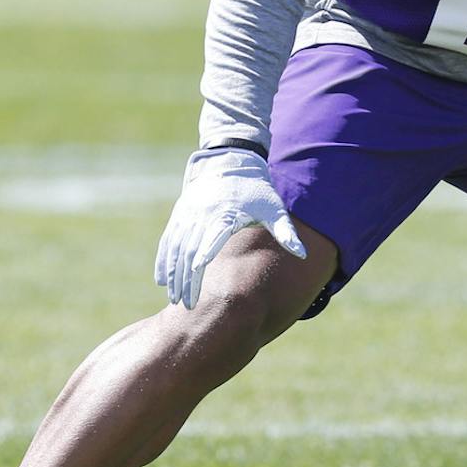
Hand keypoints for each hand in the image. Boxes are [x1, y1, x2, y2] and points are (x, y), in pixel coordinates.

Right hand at [153, 147, 305, 309]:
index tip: (197, 276)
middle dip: (187, 279)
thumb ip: (285, 232)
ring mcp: (188, 216)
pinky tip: (163, 280)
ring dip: (173, 274)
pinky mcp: (180, 216)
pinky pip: (168, 241)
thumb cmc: (256, 189)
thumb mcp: (273, 207)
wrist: (230, 161)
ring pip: (176, 249)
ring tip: (174, 299)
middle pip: (190, 250)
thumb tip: (303, 255)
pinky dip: (164, 261)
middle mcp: (203, 215)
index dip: (203, 256)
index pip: (212, 238)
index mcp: (226, 214)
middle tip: (188, 305)